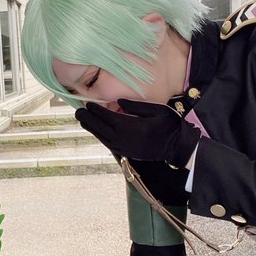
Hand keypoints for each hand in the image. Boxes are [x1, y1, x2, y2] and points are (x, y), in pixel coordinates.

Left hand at [75, 98, 200, 167]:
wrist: (177, 146)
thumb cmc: (169, 125)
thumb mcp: (156, 110)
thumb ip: (136, 106)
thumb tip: (118, 102)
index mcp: (131, 127)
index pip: (107, 117)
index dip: (96, 110)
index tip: (87, 103)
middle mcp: (125, 139)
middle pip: (100, 128)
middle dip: (88, 119)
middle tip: (78, 112)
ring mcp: (125, 148)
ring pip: (102, 138)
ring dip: (92, 128)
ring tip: (83, 120)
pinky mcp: (127, 153)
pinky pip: (109, 144)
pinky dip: (100, 136)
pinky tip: (97, 131)